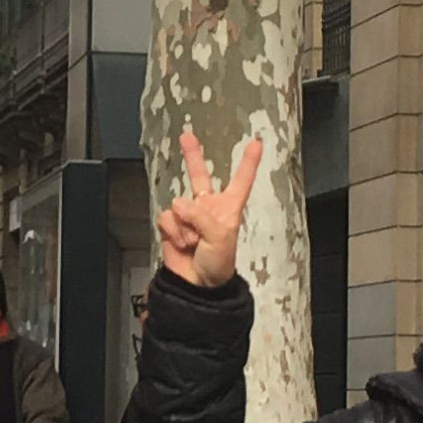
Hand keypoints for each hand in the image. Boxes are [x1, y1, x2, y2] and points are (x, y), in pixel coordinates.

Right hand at [160, 130, 263, 288]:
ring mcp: (188, 216)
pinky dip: (173, 231)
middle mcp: (208, 208)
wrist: (197, 285)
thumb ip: (201, 215)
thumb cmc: (218, 264)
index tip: (256, 143)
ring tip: (193, 242)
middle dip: (192, 156)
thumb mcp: (221, 237)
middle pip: (200, 176)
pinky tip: (181, 243)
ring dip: (185, 225)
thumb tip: (179, 204)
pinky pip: (166, 217)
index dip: (249, 163)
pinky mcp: (171, 225)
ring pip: (179, 204)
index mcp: (228, 209)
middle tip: (186, 137)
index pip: (241, 181)